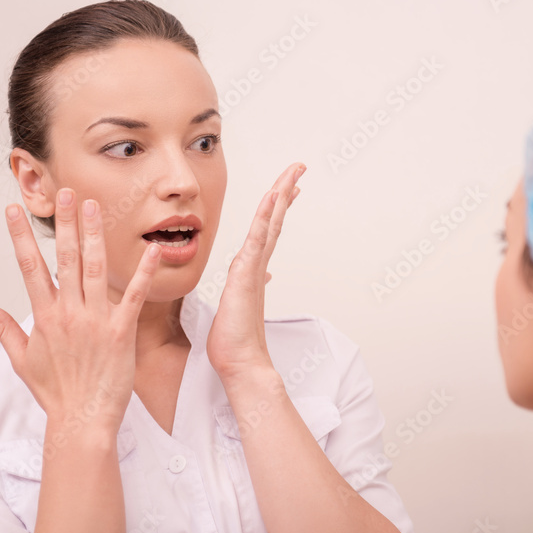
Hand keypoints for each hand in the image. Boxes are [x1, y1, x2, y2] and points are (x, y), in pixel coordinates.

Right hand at [0, 188, 162, 432]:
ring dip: (95, 235)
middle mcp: (69, 313)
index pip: (28, 267)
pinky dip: (145, 272)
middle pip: (65, 259)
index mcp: (44, 316)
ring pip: (96, 269)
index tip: (13, 210)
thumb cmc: (55, 393)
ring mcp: (96, 320)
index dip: (21, 236)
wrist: (81, 420)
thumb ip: (3, 328)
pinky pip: (134, 296)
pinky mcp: (122, 332)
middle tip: (66, 192)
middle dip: (65, 223)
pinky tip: (153, 248)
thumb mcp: (21, 359)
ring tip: (95, 206)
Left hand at [206, 163, 304, 386]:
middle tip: (299, 170)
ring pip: (270, 223)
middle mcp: (257, 265)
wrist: (240, 363)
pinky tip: (274, 196)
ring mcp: (254, 267)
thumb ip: (249, 288)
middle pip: (274, 220)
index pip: (267, 231)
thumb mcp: (235, 306)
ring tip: (293, 173)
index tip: (287, 190)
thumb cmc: (233, 343)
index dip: (277, 208)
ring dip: (281, 195)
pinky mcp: (249, 272)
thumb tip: (263, 276)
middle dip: (286, 192)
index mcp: (253, 271)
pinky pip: (260, 237)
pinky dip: (268, 215)